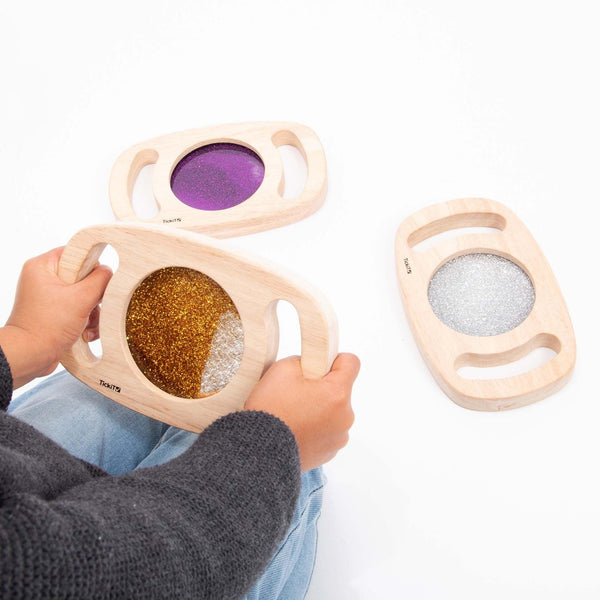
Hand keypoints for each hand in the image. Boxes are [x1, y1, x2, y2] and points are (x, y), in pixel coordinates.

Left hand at [0, 247, 111, 387]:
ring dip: (92, 312)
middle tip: (91, 307)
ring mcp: (48, 297)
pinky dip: (86, 321)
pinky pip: (78, 309)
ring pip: (83, 295)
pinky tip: (85, 333)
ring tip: (87, 325)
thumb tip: (108, 272)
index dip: (91, 266)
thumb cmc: (47, 326)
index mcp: (42, 266)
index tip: (97, 282)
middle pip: (83, 277)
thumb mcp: (81, 298)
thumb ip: (100, 280)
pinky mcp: (54, 312)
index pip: (76, 253)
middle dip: (94, 296)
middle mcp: (43, 279)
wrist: (30, 356)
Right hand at [244, 353, 359, 470]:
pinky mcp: (330, 452)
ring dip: (319, 409)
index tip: (319, 365)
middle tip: (296, 394)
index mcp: (337, 393)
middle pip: (340, 390)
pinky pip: (327, 431)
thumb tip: (311, 366)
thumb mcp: (282, 369)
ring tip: (293, 414)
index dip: (335, 359)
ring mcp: (339, 437)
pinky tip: (296, 429)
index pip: (351, 363)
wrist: (259, 450)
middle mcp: (345, 417)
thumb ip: (304, 360)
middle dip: (322, 388)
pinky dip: (315, 428)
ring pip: (333, 412)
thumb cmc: (272, 409)